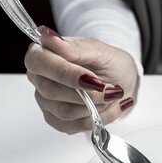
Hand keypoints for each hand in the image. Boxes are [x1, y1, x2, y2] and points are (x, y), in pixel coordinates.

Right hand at [24, 26, 138, 133]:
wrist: (122, 82)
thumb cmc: (109, 62)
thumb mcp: (99, 50)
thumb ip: (74, 48)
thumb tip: (47, 35)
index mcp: (43, 54)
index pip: (39, 62)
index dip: (65, 73)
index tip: (92, 78)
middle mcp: (40, 78)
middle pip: (51, 91)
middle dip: (87, 93)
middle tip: (111, 89)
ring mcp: (47, 101)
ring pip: (64, 112)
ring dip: (95, 106)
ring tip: (113, 95)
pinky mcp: (58, 120)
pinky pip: (74, 126)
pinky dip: (99, 118)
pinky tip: (110, 107)